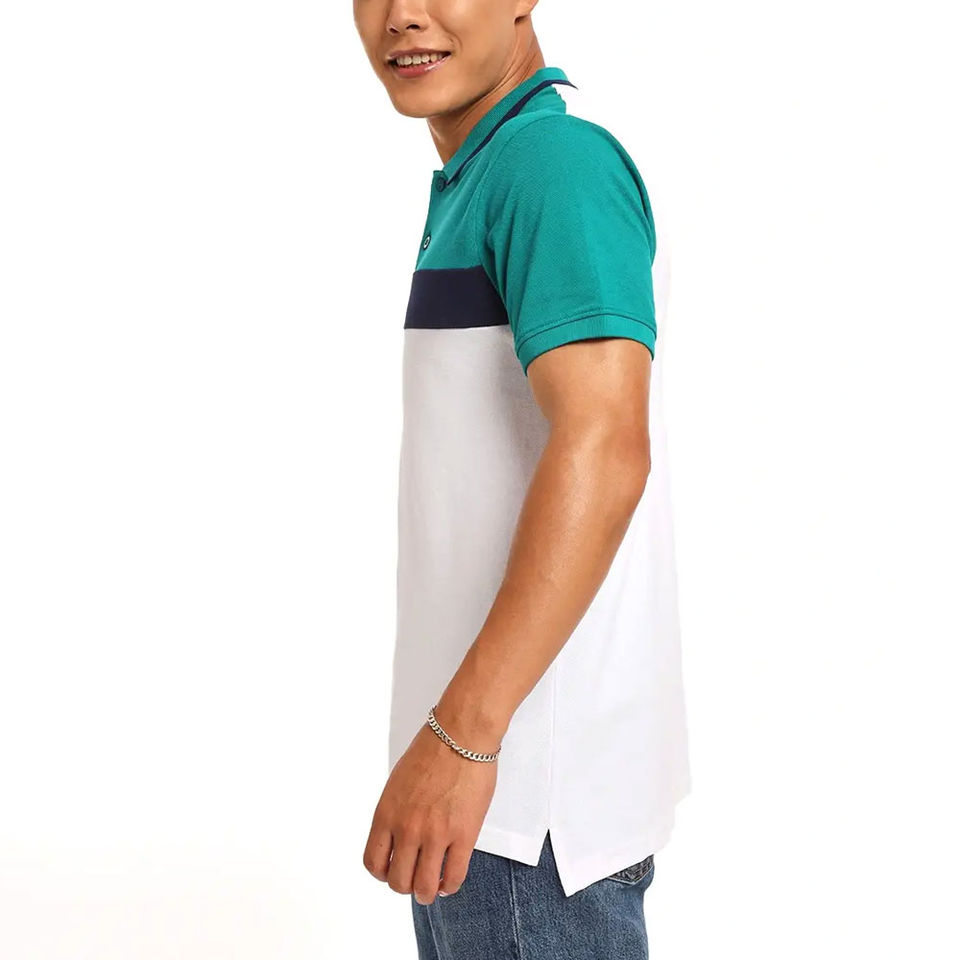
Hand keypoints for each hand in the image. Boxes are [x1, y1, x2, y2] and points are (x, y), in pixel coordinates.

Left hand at [362, 718, 497, 903]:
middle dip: (405, 885)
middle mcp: (406, 828)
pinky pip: (454, 876)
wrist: (461, 735)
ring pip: (424, 887)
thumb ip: (395, 813)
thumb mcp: (398, 783)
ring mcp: (435, 834)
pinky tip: (450, 879)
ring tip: (432, 888)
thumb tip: (400, 838)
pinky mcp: (464, 835)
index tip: (393, 870)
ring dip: (426, 893)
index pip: (373, 862)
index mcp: (386, 813)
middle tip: (415, 880)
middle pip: (397, 881)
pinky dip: (450, 885)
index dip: (383, 873)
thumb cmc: (431, 751)